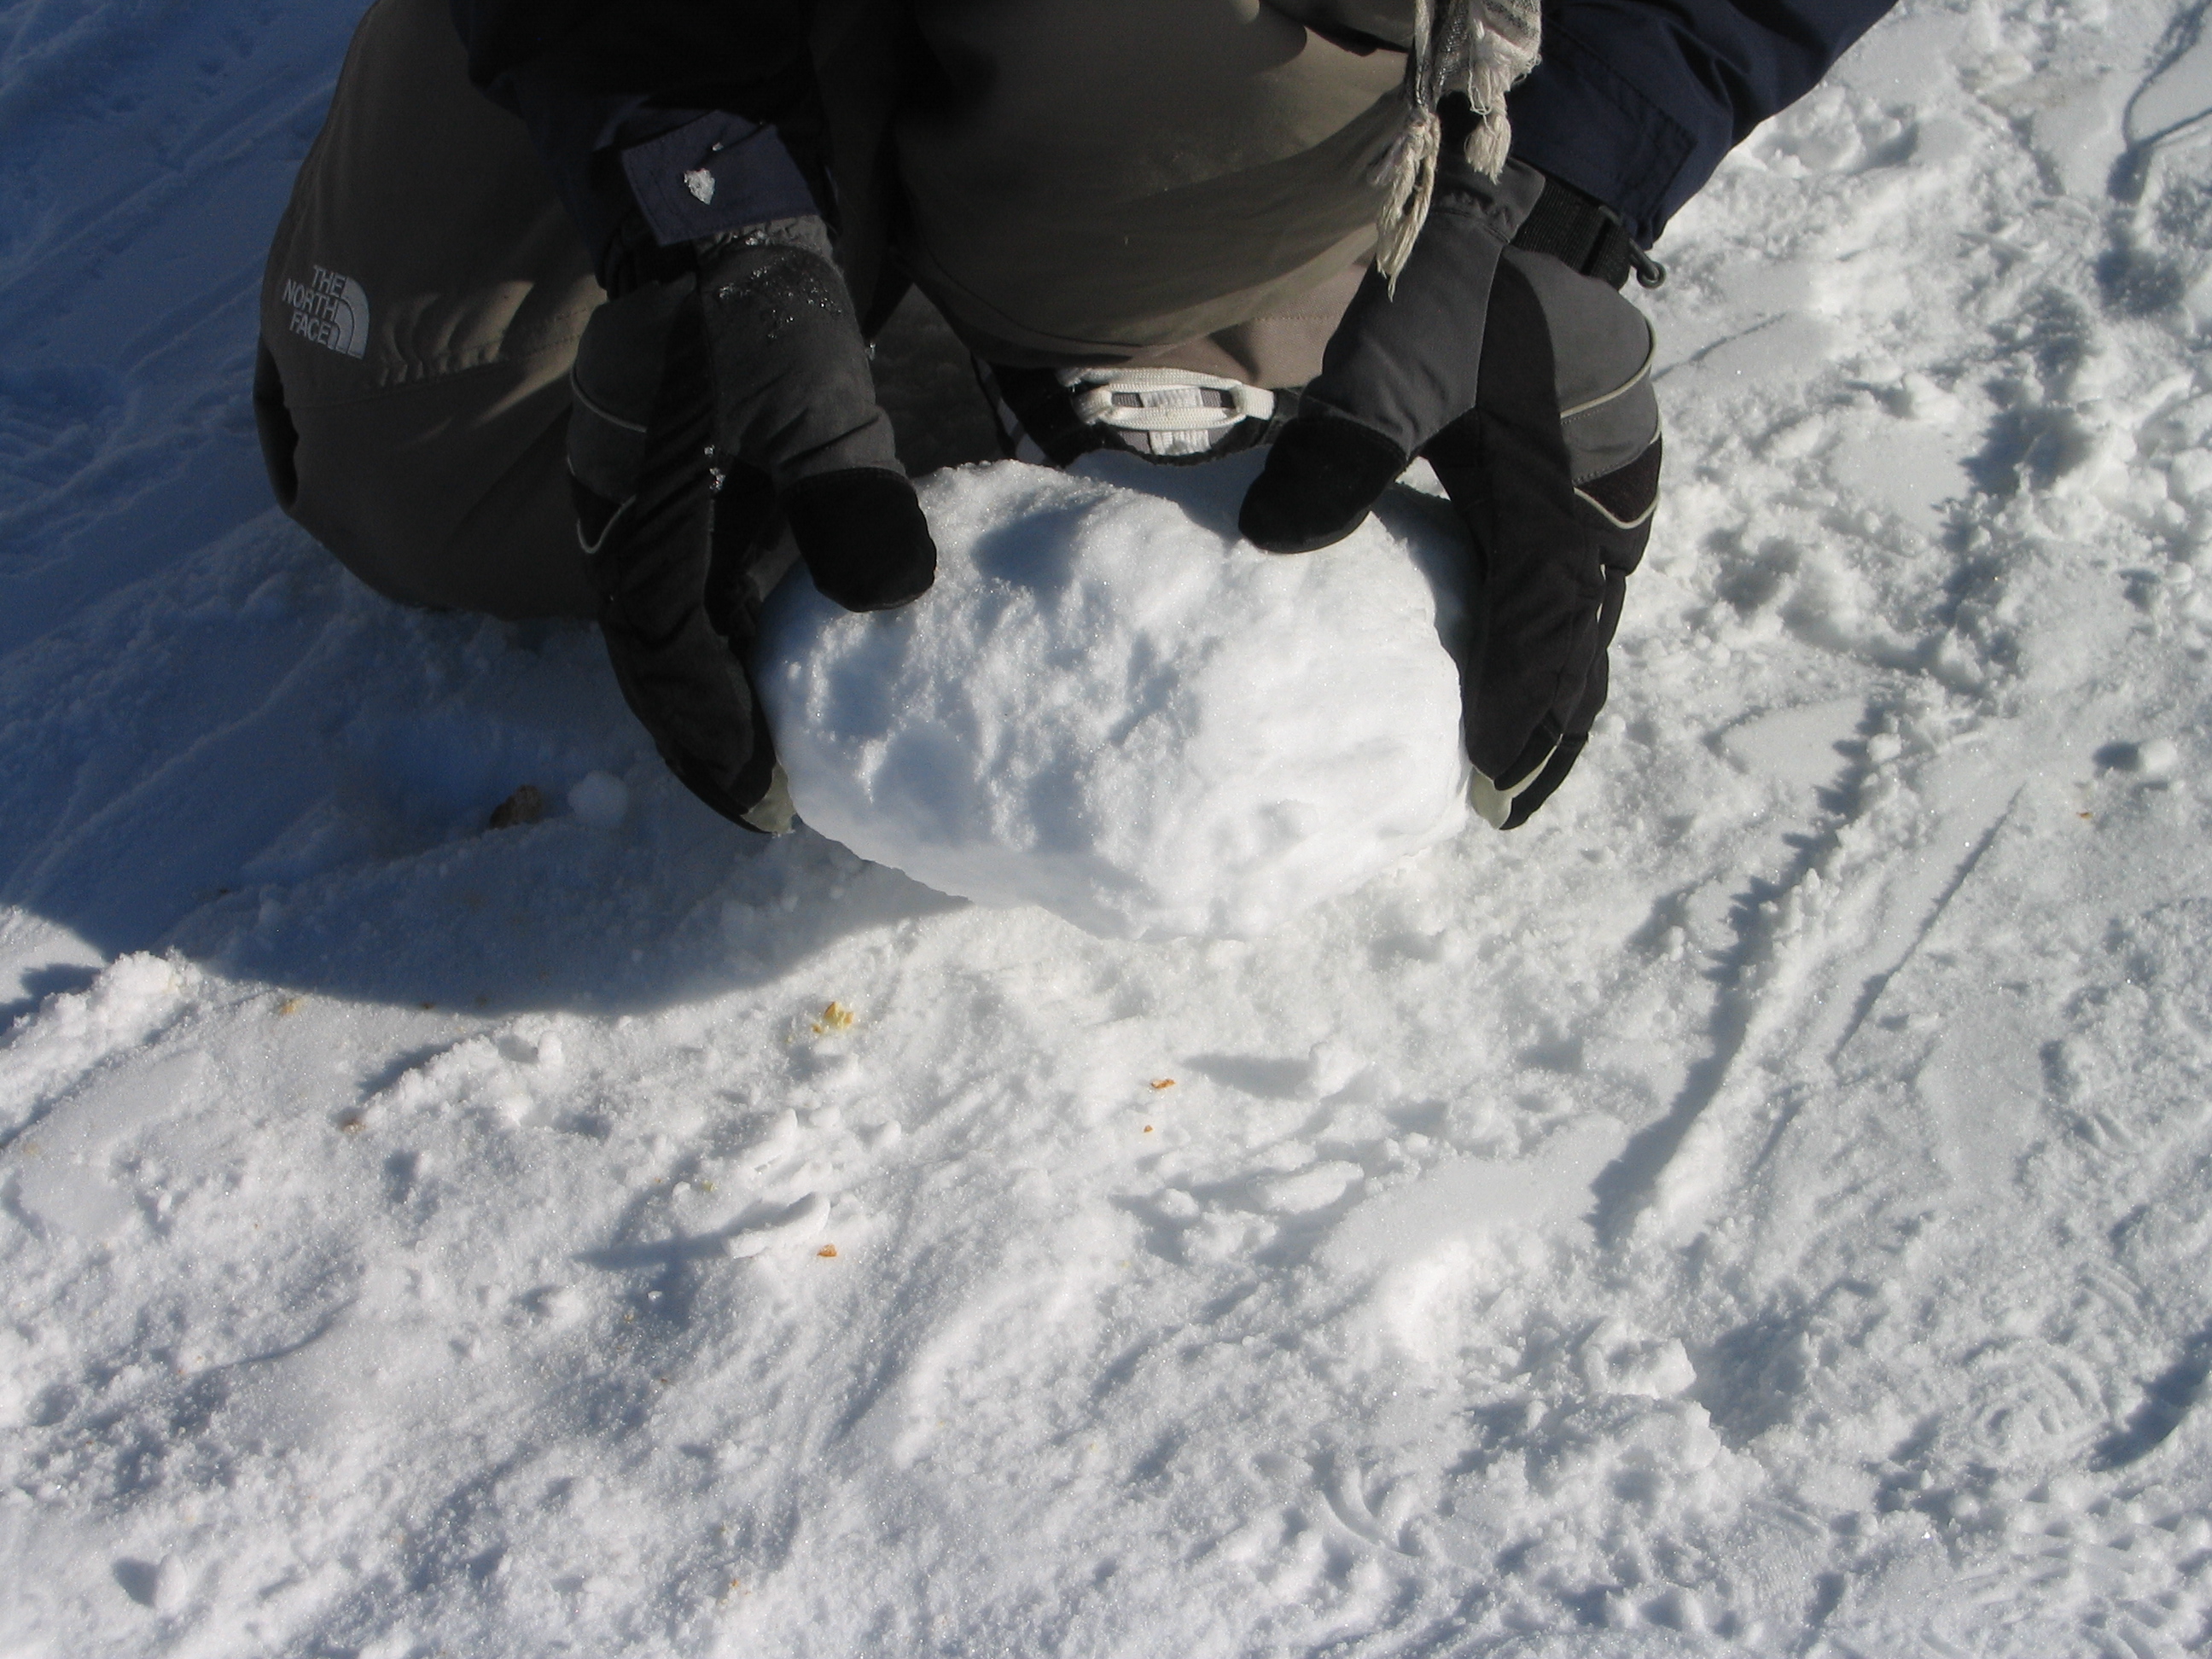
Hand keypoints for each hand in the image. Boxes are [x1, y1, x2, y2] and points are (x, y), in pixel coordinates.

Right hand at [569, 217, 936, 829]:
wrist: (711, 215)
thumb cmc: (756, 307)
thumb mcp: (815, 397)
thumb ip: (850, 497)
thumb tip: (894, 601)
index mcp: (641, 516)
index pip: (667, 657)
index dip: (714, 737)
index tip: (767, 803)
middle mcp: (625, 526)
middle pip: (657, 662)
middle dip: (706, 740)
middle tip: (769, 808)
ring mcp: (643, 509)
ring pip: (671, 632)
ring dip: (714, 699)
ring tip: (772, 764)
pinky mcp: (674, 492)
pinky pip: (694, 592)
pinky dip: (728, 646)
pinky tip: (779, 675)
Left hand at [1240, 159, 1660, 828]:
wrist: (1502, 231)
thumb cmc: (1452, 295)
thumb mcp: (1397, 355)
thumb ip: (1346, 444)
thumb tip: (1272, 538)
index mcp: (1568, 476)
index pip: (1547, 609)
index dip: (1524, 693)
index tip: (1489, 771)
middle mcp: (1603, 499)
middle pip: (1583, 631)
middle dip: (1552, 719)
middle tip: (1504, 803)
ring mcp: (1603, 498)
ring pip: (1586, 616)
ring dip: (1557, 689)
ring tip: (1514, 772)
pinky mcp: (1581, 493)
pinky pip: (1571, 585)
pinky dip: (1549, 643)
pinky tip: (1510, 685)